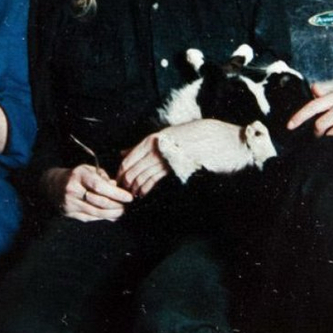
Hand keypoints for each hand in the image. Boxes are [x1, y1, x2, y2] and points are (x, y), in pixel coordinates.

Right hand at [48, 164, 133, 222]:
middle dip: (116, 206)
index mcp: (78, 175)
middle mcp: (72, 189)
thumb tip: (116, 188)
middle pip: (99, 202)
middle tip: (126, 206)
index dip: (116, 193)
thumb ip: (103, 177)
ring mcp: (70, 203)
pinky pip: (90, 218)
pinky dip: (103, 218)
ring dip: (111, 214)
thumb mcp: (88, 170)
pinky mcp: (69, 213)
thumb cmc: (76, 176)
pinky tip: (111, 216)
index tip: (128, 197)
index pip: (99, 186)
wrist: (53, 185)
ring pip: (96, 212)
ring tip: (121, 212)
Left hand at [118, 120, 244, 196]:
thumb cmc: (190, 136)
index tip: (118, 179)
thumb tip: (122, 152)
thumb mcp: (164, 137)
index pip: (128, 158)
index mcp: (152, 139)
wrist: (214, 138)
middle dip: (124, 182)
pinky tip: (142, 194)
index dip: (121, 171)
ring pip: (141, 175)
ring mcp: (164, 158)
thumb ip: (142, 146)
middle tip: (122, 191)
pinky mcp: (173, 167)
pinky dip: (145, 188)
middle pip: (132, 169)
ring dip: (134, 187)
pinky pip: (154, 180)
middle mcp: (155, 148)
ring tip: (131, 195)